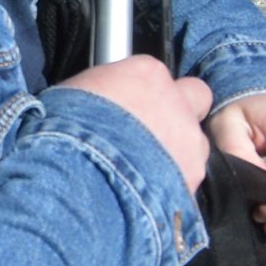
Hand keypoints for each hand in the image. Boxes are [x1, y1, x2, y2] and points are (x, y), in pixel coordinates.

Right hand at [56, 56, 213, 198]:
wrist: (84, 173)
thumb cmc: (69, 126)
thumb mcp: (75, 93)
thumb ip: (101, 91)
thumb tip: (96, 102)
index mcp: (147, 73)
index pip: (154, 72)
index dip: (143, 89)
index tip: (128, 102)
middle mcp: (178, 103)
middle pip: (194, 97)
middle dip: (181, 110)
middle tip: (154, 128)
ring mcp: (191, 143)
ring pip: (195, 143)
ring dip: (177, 152)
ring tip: (147, 170)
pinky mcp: (195, 179)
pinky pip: (188, 179)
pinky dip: (173, 185)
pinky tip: (147, 193)